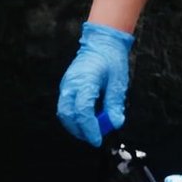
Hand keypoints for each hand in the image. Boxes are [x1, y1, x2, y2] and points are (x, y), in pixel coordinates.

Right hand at [57, 21, 133, 145]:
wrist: (102, 42)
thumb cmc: (111, 59)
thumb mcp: (118, 82)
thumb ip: (115, 104)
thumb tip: (115, 123)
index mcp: (85, 80)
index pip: (82, 111)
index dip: (90, 128)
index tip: (98, 139)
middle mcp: (71, 83)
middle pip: (67, 114)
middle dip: (80, 130)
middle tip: (94, 138)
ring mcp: (66, 85)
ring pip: (63, 112)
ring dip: (75, 126)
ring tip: (91, 132)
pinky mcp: (66, 86)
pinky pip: (65, 106)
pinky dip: (73, 117)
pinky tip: (86, 121)